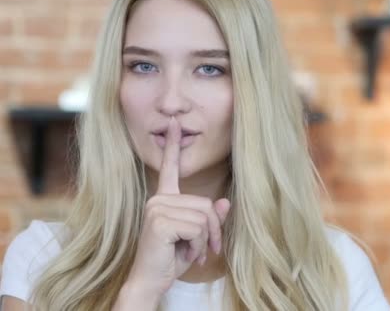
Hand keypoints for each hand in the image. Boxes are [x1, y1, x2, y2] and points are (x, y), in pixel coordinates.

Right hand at [125, 117, 230, 297]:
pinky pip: (197, 228)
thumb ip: (209, 219)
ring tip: (192, 253)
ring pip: (204, 217)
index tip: (174, 123)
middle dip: (213, 231)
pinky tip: (184, 254)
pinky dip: (198, 245)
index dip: (173, 146)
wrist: (151, 282)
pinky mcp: (160, 221)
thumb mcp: (197, 238)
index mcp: (165, 199)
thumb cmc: (171, 260)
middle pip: (206, 204)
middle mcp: (158, 199)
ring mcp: (157, 208)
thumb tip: (224, 202)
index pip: (171, 168)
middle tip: (207, 250)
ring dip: (205, 241)